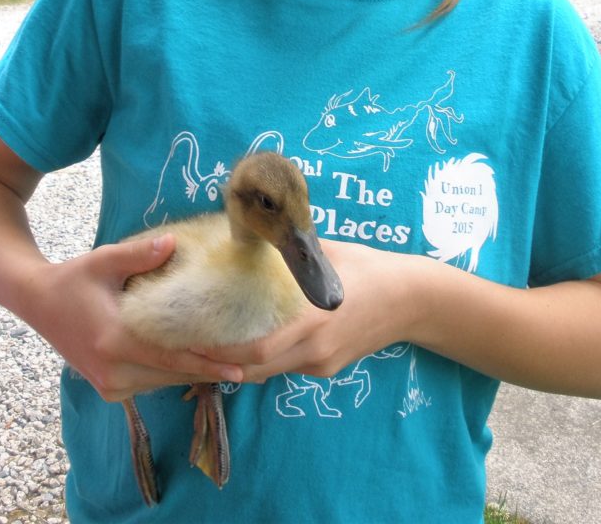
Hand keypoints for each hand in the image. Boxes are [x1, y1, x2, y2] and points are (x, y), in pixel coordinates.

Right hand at [24, 235, 243, 401]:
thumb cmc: (74, 278)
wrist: (37, 303)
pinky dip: (175, 373)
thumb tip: (173, 244)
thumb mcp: (104, 260)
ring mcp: (109, 384)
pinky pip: (151, 382)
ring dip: (195, 372)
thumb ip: (140, 254)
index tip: (239, 368)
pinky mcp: (109, 388)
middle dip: (211, 369)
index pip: (170, 356)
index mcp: (113, 339)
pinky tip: (201, 363)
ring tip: (234, 365)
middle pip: (173, 373)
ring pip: (164, 381)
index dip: (207, 362)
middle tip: (250, 365)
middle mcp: (113, 369)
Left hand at [199, 240, 416, 381]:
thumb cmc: (367, 268)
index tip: (192, 340)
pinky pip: (288, 367)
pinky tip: (248, 343)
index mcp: (311, 320)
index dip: (221, 352)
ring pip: (269, 373)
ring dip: (239, 365)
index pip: (256, 350)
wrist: (411, 300)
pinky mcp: (328, 369)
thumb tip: (251, 228)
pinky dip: (264, 360)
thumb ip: (290, 250)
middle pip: (255, 370)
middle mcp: (314, 349)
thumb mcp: (326, 253)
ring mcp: (321, 363)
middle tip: (188, 349)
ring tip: (208, 348)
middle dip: (220, 364)